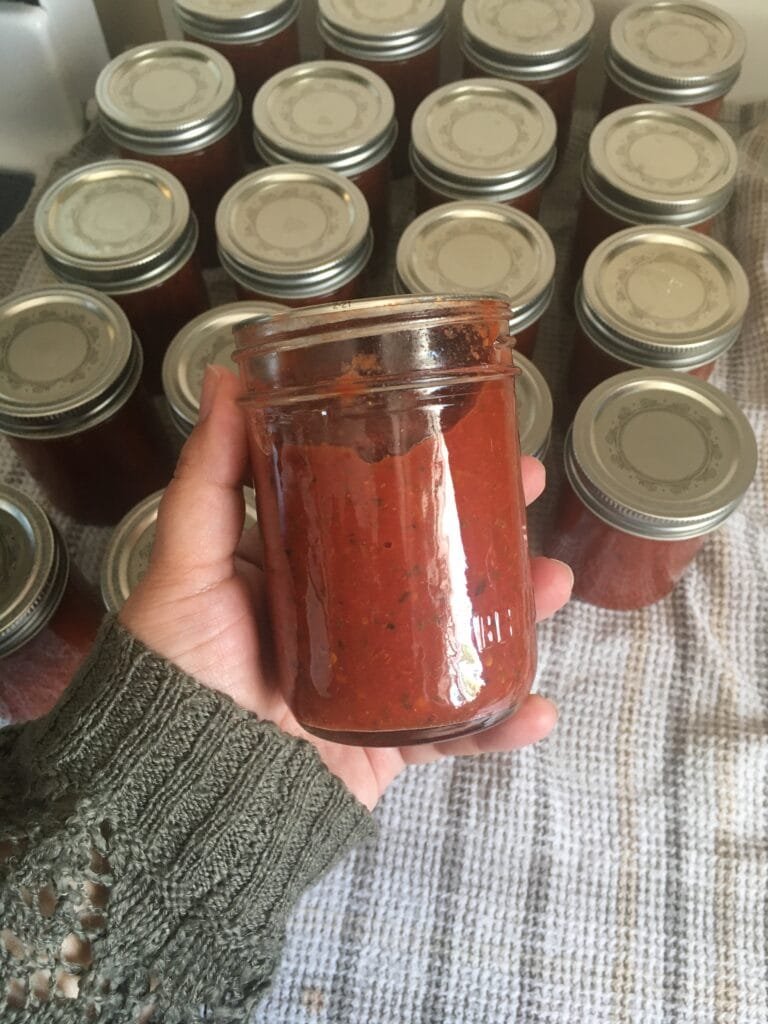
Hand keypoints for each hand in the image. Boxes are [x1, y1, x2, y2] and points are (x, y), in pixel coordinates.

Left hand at [120, 366, 572, 810]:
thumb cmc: (183, 667)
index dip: (427, 474)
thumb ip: (209, 476)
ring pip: (461, 640)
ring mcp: (376, 682)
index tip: (473, 438)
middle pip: (434, 569)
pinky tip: (538, 709)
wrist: (188, 791)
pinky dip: (499, 725)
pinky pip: (455, 732)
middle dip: (489, 529)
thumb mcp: (189, 562)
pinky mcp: (391, 741)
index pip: (376, 511)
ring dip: (516, 615)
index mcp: (304, 572)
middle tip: (529, 491)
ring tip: (552, 586)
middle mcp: (347, 621)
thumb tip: (229, 376)